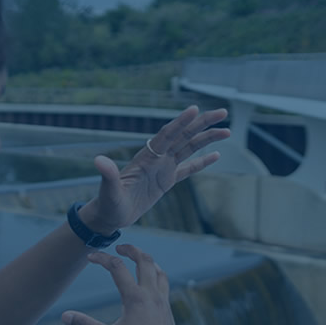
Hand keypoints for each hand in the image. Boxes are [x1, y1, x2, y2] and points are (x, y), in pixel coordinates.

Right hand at [61, 245, 187, 324]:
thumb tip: (64, 316)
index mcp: (135, 297)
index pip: (117, 268)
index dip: (102, 258)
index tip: (90, 257)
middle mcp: (151, 295)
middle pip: (144, 260)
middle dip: (131, 250)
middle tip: (119, 247)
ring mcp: (162, 301)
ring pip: (158, 271)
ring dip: (147, 260)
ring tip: (137, 259)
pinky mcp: (168, 309)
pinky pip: (164, 284)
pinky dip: (156, 275)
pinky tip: (150, 282)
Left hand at [78, 106, 230, 233]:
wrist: (110, 215)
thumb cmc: (108, 203)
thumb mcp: (109, 190)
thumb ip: (107, 174)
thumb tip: (98, 160)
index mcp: (147, 157)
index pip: (167, 135)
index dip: (181, 122)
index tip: (195, 109)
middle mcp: (157, 158)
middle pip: (184, 135)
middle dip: (202, 123)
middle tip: (222, 112)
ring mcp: (163, 168)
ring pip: (189, 148)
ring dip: (207, 138)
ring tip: (227, 130)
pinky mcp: (167, 181)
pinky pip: (188, 168)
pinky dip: (202, 161)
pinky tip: (217, 154)